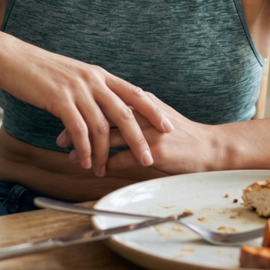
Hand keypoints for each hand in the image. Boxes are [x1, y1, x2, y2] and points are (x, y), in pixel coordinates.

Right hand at [0, 39, 172, 176]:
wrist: (13, 58)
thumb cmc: (41, 70)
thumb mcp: (73, 75)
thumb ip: (90, 90)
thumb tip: (102, 108)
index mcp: (99, 75)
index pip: (135, 93)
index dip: (153, 111)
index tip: (168, 127)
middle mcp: (93, 81)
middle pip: (125, 113)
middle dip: (139, 139)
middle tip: (148, 159)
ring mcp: (77, 89)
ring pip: (101, 127)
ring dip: (104, 152)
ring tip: (104, 169)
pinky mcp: (59, 99)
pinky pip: (79, 130)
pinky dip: (84, 149)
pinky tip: (84, 161)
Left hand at [55, 95, 217, 174]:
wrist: (209, 147)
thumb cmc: (179, 132)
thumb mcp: (154, 113)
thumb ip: (131, 110)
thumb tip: (103, 111)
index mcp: (140, 100)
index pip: (103, 101)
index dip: (81, 109)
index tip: (64, 117)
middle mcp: (143, 112)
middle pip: (101, 116)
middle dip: (78, 128)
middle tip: (60, 138)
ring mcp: (149, 132)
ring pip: (109, 137)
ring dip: (88, 148)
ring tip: (73, 157)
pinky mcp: (156, 151)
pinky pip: (124, 158)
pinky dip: (107, 163)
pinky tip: (96, 169)